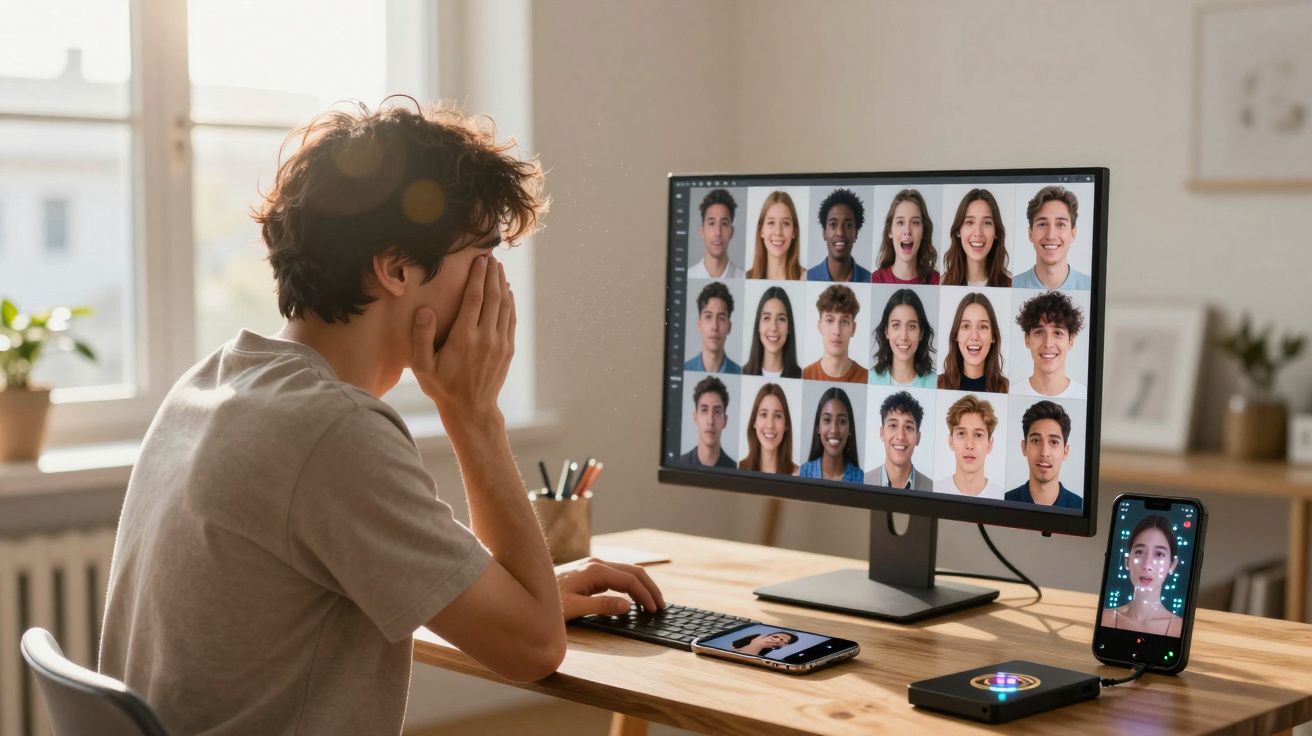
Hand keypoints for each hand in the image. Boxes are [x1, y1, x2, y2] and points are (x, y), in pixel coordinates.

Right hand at [411, 255, 515, 428]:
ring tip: (499, 269)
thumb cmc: (442, 387)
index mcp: (464, 338)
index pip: (474, 298)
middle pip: (493, 297)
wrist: (471, 410)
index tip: (480, 260)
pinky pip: (511, 319)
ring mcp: (500, 343)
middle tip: (491, 257)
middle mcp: (485, 337)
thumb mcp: (422, 366)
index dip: (478, 277)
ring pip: (505, 306)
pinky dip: (510, 302)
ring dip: (503, 285)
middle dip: (492, 275)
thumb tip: (424, 310)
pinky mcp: (508, 349)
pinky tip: (507, 292)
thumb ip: (421, 338)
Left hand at [556, 557, 666, 619]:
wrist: (527, 591)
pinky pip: (618, 576)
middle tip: (660, 605)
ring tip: (652, 602)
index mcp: (595, 570)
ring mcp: (594, 566)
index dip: (644, 595)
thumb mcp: (574, 608)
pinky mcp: (591, 572)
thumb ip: (601, 607)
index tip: (654, 609)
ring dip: (641, 586)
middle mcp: (597, 563)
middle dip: (649, 588)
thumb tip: (628, 607)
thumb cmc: (548, 601)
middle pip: (633, 571)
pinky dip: (630, 586)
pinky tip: (634, 598)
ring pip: (627, 572)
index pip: (629, 580)